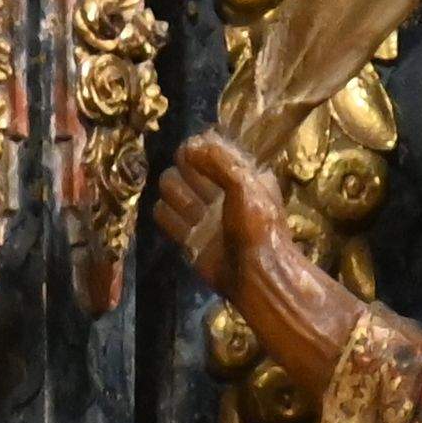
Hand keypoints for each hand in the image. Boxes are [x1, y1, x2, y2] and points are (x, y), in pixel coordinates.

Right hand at [154, 134, 289, 283]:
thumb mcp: (246, 184)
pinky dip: (164, 214)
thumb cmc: (256, 227)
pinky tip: (171, 216)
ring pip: (172, 189)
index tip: (192, 154)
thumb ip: (218, 161)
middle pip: (186, 167)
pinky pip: (165, 217)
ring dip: (175, 192)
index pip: (210, 149)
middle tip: (195, 185)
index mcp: (241, 175)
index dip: (198, 149)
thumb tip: (188, 147)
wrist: (254, 275)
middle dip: (185, 171)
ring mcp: (204, 215)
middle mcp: (221, 191)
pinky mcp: (190, 238)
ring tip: (192, 208)